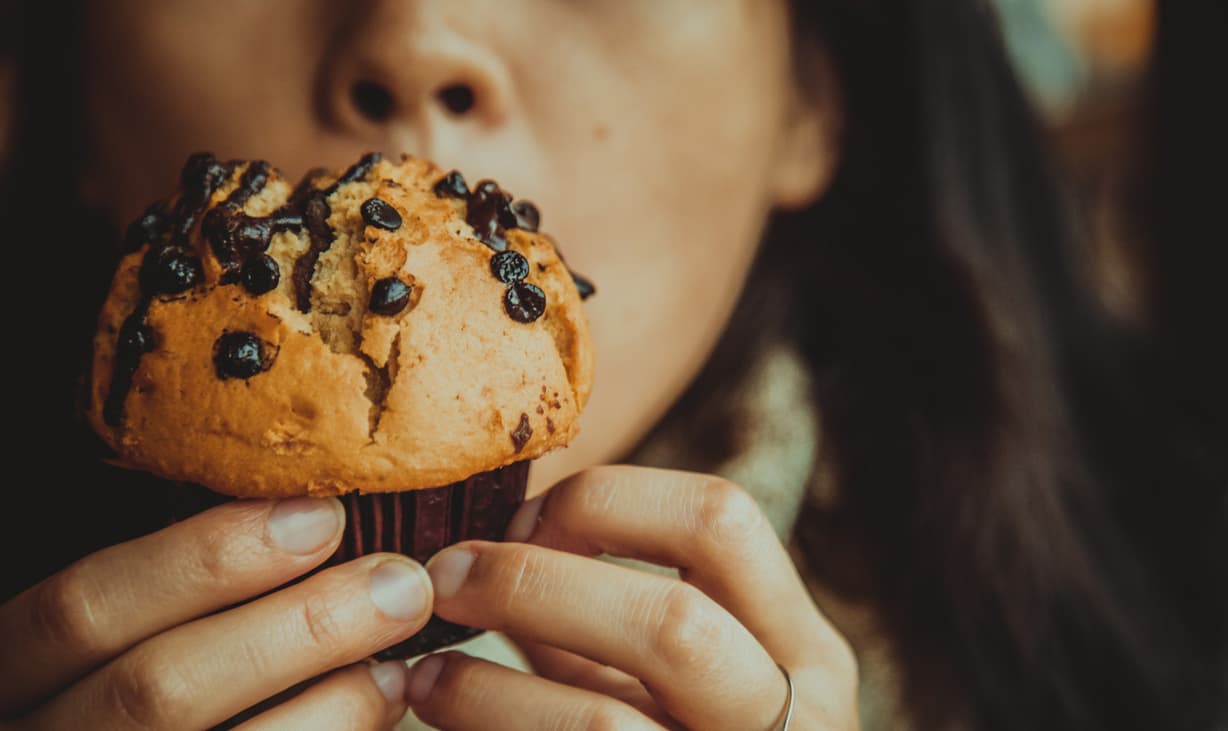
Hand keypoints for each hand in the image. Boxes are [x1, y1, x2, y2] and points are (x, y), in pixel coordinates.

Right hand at [0, 497, 432, 729]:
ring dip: (327, 707)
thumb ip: (141, 610)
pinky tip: (370, 715)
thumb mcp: (63, 662)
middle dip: (294, 630)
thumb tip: (293, 521)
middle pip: (159, 688)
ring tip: (395, 665)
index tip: (320, 515)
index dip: (204, 557)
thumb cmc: (82, 704)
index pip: (81, 608)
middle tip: (399, 585)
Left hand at [404, 466, 858, 730]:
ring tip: (422, 678)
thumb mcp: (681, 684)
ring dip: (485, 693)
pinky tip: (446, 725)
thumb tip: (488, 554)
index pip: (721, 521)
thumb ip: (610, 623)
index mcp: (806, 652)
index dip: (605, 503)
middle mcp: (797, 724)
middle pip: (672, 624)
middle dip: (533, 587)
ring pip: (603, 729)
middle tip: (446, 581)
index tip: (520, 523)